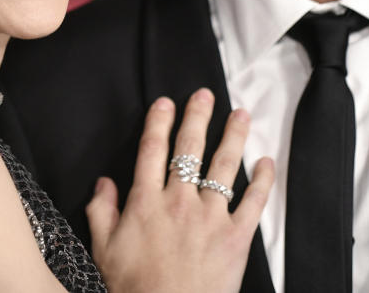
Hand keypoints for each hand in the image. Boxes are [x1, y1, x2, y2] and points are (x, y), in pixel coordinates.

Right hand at [86, 88, 274, 292]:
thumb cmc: (134, 288)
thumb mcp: (104, 250)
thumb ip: (101, 211)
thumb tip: (103, 182)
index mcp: (146, 202)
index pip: (152, 150)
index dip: (159, 122)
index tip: (165, 103)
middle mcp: (179, 201)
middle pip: (190, 149)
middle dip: (197, 117)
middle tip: (205, 95)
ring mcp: (210, 216)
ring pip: (225, 165)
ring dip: (234, 135)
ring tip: (241, 114)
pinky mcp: (236, 236)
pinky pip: (254, 201)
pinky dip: (263, 179)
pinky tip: (267, 161)